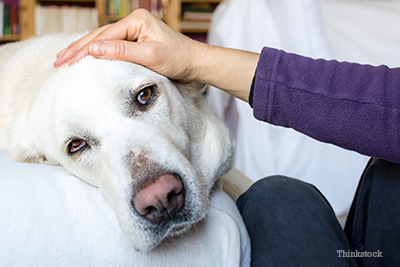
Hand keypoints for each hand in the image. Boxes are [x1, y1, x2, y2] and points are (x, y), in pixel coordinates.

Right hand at [54, 8, 259, 101]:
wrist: (195, 63)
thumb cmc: (178, 59)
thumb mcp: (150, 56)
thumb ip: (122, 52)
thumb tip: (93, 50)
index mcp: (137, 21)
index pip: (104, 36)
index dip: (84, 50)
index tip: (67, 61)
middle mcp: (134, 22)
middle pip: (100, 35)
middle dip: (78, 48)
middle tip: (59, 60)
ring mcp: (134, 31)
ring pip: (104, 40)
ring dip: (84, 50)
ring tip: (65, 58)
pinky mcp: (136, 41)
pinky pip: (112, 46)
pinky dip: (97, 53)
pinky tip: (87, 57)